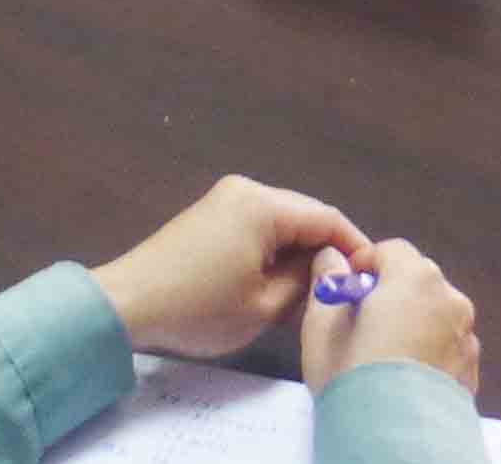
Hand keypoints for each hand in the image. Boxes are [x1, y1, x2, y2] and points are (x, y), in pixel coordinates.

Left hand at [86, 175, 375, 359]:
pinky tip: (282, 283)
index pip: (328, 219)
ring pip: (282, 224)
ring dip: (300, 254)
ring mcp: (224, 200)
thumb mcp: (265, 305)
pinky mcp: (210, 216)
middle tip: (347, 289)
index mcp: (263, 205)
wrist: (128, 305)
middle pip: (305, 216)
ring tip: (316, 292)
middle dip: (327, 251)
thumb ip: (306, 281)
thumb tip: (328, 268)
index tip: (372, 279)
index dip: (355, 248)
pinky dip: (275, 253)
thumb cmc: (199, 308)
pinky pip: (258, 229)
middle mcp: (246, 191)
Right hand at [303, 241, 479, 394]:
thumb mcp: (321, 324)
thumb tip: (331, 259)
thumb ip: (326, 281)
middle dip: (391, 292)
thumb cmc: (352, 372)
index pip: (391, 250)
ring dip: (413, 322)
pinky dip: (429, 352)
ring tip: (385, 354)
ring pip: (435, 314)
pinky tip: (406, 376)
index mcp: (416, 277)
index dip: (365, 265)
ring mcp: (466, 336)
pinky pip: (446, 347)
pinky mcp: (472, 370)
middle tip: (362, 322)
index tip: (346, 289)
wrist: (394, 434)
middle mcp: (450, 298)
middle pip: (417, 280)